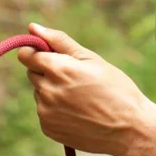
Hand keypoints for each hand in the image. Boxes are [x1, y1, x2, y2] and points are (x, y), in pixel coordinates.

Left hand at [17, 22, 155, 155]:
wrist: (129, 128)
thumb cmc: (115, 89)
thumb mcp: (91, 59)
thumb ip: (59, 41)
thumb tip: (32, 27)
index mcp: (57, 69)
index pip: (26, 54)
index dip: (37, 52)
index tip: (50, 56)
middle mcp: (46, 90)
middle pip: (32, 73)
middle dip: (48, 72)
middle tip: (75, 79)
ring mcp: (45, 112)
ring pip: (39, 93)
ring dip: (53, 92)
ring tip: (81, 99)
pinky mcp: (48, 128)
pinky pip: (45, 112)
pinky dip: (56, 111)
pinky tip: (78, 113)